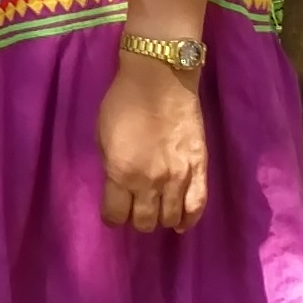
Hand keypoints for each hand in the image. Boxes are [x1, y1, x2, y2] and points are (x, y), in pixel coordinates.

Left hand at [98, 48, 212, 230]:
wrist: (160, 79)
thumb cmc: (123, 102)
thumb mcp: (102, 137)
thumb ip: (111, 168)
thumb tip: (117, 187)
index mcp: (121, 173)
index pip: (115, 215)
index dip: (112, 217)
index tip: (113, 211)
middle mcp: (149, 182)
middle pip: (144, 222)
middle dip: (137, 218)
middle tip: (136, 207)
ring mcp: (178, 177)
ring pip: (170, 217)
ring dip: (161, 217)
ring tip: (158, 210)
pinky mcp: (199, 169)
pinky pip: (197, 205)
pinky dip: (189, 219)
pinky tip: (182, 223)